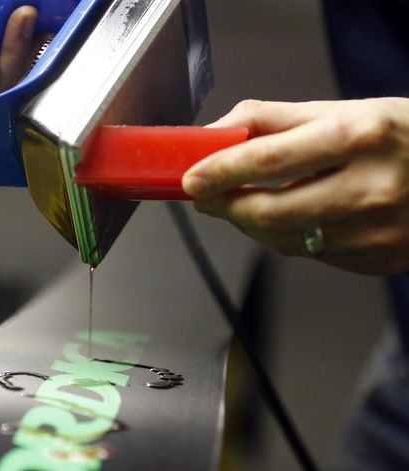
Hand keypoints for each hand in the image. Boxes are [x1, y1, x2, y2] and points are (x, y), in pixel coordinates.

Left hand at [182, 98, 408, 274]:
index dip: (221, 171)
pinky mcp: (376, 259)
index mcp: (358, 136)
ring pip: (284, 240)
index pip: (269, 158)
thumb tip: (215, 132)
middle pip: (270, 211)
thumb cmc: (398, 136)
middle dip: (225, 206)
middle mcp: (369, 187)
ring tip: (238, 203)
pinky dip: (285, 236)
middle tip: (204, 196)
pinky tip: (288, 217)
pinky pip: (310, 253)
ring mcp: (375, 231)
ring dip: (249, 223)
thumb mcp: (343, 110)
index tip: (191, 179)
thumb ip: (272, 119)